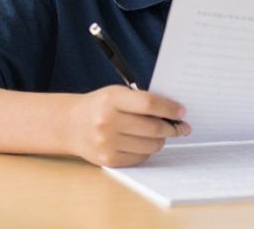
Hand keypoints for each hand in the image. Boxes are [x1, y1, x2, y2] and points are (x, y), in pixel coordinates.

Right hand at [65, 85, 189, 166]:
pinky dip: (148, 151)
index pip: (149, 104)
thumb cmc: (101, 106)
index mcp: (112, 100)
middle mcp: (107, 122)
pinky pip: (140, 158)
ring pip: (150, 145)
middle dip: (172, 128)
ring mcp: (107, 143)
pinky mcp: (108, 160)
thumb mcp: (117, 94)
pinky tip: (146, 143)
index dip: (170, 109)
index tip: (182, 112)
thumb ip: (142, 100)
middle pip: (153, 128)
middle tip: (181, 127)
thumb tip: (174, 113)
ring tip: (163, 134)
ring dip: (162, 140)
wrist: (71, 125)